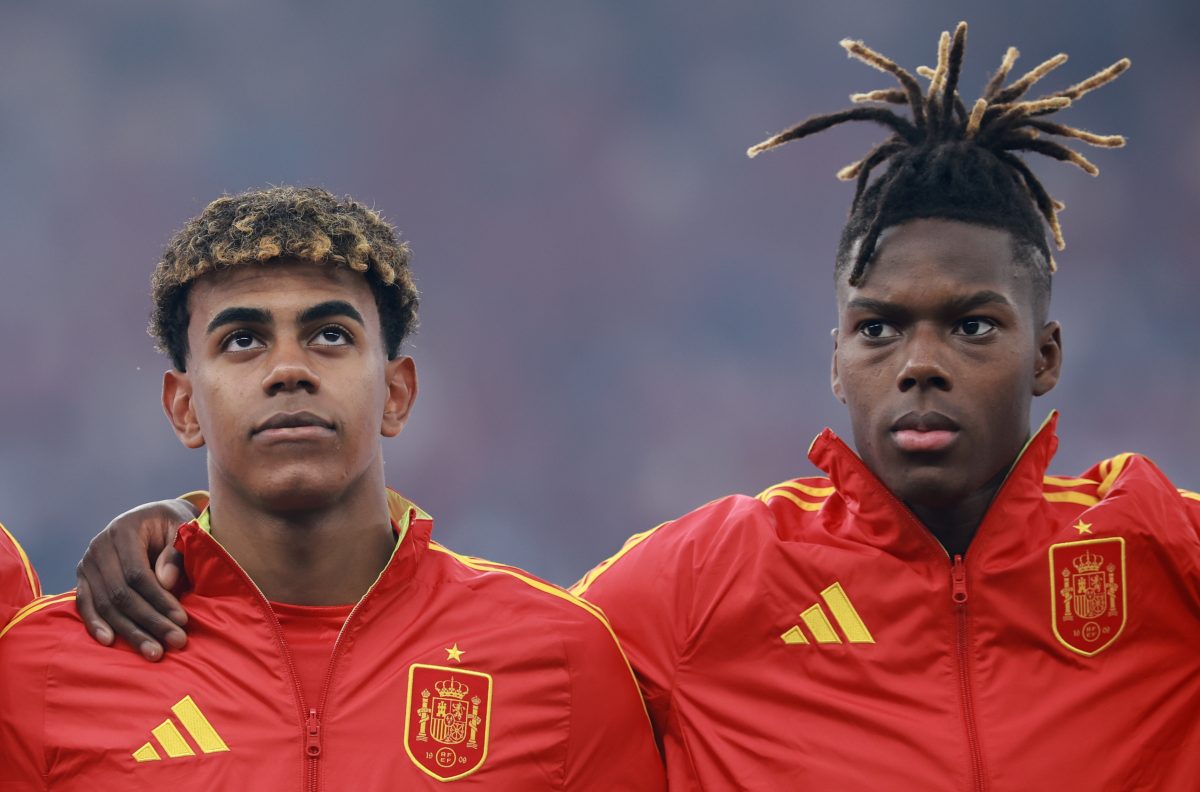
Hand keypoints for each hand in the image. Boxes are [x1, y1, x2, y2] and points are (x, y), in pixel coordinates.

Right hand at [75, 499, 197, 660]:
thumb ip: (175, 552)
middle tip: (175, 641)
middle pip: (120, 593)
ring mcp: (87, 563)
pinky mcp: (83, 577)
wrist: (151, 517)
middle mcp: (99, 546)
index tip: (182, 620)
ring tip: (153, 652)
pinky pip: (85, 604)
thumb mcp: (181, 528)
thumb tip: (165, 582)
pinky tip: (110, 641)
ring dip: (129, 631)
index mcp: (124, 530)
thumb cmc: (171, 524)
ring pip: (105, 604)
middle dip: (149, 621)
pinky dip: (95, 624)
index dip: (159, 599)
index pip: (137, 573)